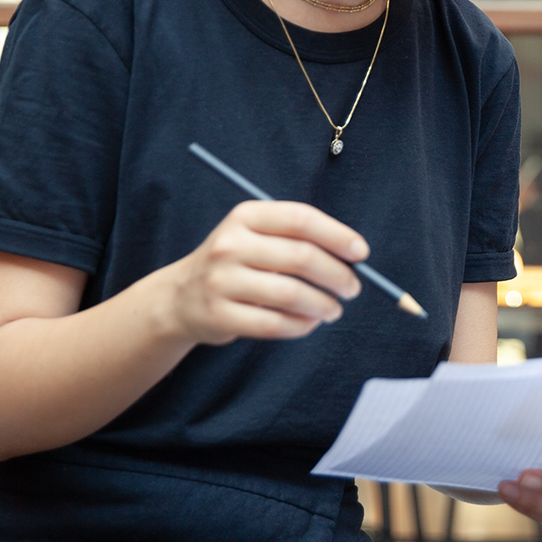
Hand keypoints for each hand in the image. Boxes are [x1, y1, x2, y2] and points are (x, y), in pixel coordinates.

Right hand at [164, 200, 367, 344]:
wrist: (180, 297)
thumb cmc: (236, 263)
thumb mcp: (256, 235)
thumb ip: (298, 238)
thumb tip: (354, 256)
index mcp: (246, 216)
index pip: (301, 220)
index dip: (337, 236)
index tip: (361, 253)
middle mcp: (230, 244)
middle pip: (301, 257)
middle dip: (337, 275)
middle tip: (353, 288)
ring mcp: (221, 280)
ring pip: (291, 294)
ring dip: (323, 305)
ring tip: (334, 310)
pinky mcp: (219, 315)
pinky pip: (273, 324)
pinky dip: (301, 326)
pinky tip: (310, 323)